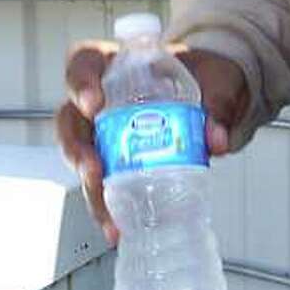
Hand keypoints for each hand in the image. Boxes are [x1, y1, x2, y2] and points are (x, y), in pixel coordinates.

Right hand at [57, 42, 249, 242]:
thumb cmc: (206, 75)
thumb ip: (217, 102)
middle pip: (70, 120)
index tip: (93, 104)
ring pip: (81, 158)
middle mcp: (101, 98)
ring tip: (108, 214)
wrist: (219, 95)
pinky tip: (119, 227)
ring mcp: (105, 131)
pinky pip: (103, 183)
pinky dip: (109, 207)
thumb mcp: (216, 80)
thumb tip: (215, 138)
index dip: (80, 83)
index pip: (83, 63)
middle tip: (94, 170)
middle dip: (77, 149)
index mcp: (116, 64)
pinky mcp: (117, 160)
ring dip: (90, 188)